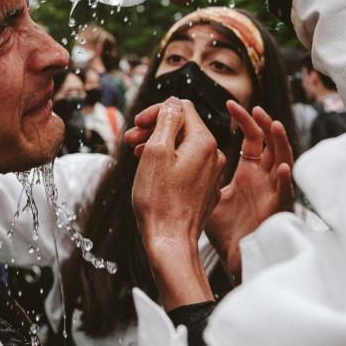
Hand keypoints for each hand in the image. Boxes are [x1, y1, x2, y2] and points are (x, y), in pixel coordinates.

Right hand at [131, 98, 225, 308]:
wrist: (171, 242)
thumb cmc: (160, 200)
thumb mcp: (156, 152)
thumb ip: (166, 121)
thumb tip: (173, 103)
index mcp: (204, 142)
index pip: (182, 108)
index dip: (155, 112)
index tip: (136, 125)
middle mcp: (215, 155)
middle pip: (183, 128)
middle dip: (155, 129)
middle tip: (130, 141)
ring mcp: (213, 174)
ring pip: (185, 148)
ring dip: (160, 147)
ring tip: (137, 157)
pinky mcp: (206, 190)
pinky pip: (189, 166)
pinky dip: (170, 164)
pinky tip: (153, 174)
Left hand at [206, 102, 294, 284]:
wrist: (231, 258)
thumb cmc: (220, 228)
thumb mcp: (209, 191)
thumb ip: (202, 169)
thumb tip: (181, 149)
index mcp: (249, 171)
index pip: (252, 138)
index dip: (245, 120)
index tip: (230, 103)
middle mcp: (264, 178)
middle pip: (271, 144)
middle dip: (264, 124)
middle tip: (254, 108)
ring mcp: (272, 192)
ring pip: (284, 161)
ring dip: (281, 144)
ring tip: (274, 126)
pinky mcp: (276, 210)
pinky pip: (285, 193)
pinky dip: (285, 181)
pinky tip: (283, 169)